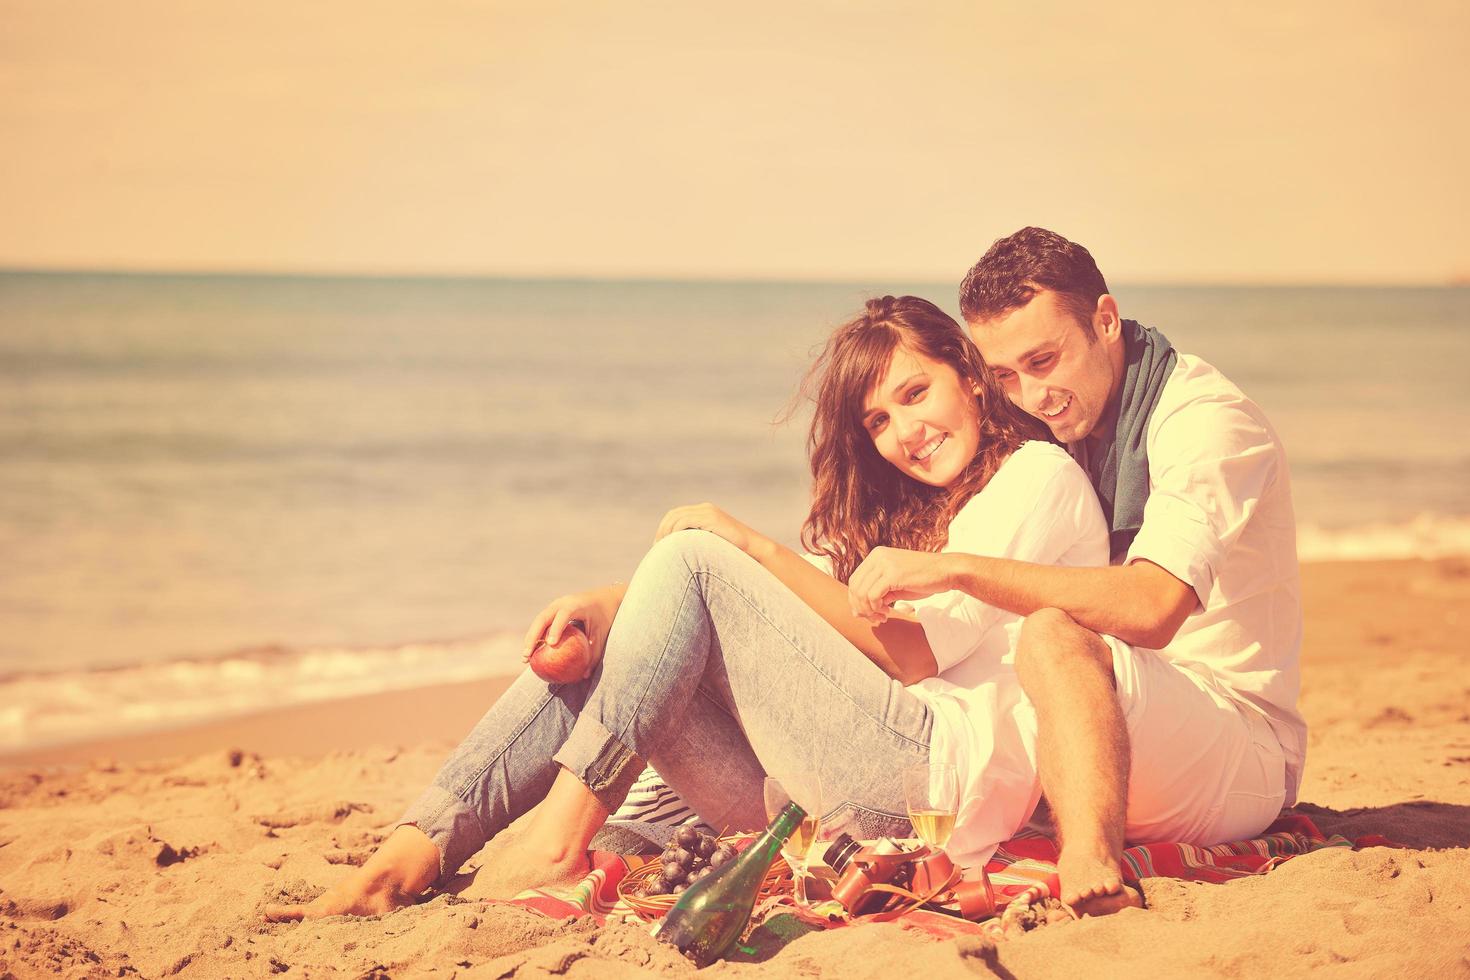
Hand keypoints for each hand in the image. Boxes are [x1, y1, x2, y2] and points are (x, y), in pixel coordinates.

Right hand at [521, 584, 624, 669]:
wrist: (604, 598)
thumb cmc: (604, 617)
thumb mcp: (602, 634)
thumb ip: (594, 653)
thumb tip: (585, 675)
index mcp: (576, 605)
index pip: (564, 615)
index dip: (556, 628)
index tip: (551, 644)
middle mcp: (562, 603)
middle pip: (542, 619)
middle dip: (533, 637)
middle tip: (528, 655)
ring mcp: (555, 606)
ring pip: (538, 621)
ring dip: (530, 639)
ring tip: (526, 659)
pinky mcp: (552, 610)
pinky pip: (541, 624)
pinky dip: (535, 637)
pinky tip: (532, 654)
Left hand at [654, 502, 769, 558]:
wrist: (756, 552)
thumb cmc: (736, 556)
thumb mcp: (711, 548)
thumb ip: (697, 546)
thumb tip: (679, 557)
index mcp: (705, 513)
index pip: (676, 515)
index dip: (664, 529)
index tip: (658, 546)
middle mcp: (705, 508)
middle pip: (673, 514)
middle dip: (662, 530)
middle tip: (655, 548)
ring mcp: (708, 511)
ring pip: (676, 517)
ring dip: (665, 533)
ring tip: (661, 549)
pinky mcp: (711, 517)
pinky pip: (684, 522)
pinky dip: (674, 533)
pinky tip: (672, 546)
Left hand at [848, 547, 952, 623]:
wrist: (947, 571)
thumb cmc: (924, 579)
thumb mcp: (895, 585)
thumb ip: (877, 593)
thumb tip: (858, 611)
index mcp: (876, 556)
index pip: (855, 581)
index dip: (857, 601)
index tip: (869, 614)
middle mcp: (877, 556)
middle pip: (854, 587)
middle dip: (861, 607)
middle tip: (875, 619)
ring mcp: (884, 563)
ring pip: (861, 592)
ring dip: (869, 610)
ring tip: (882, 617)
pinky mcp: (893, 573)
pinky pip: (872, 595)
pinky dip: (876, 608)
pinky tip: (888, 612)